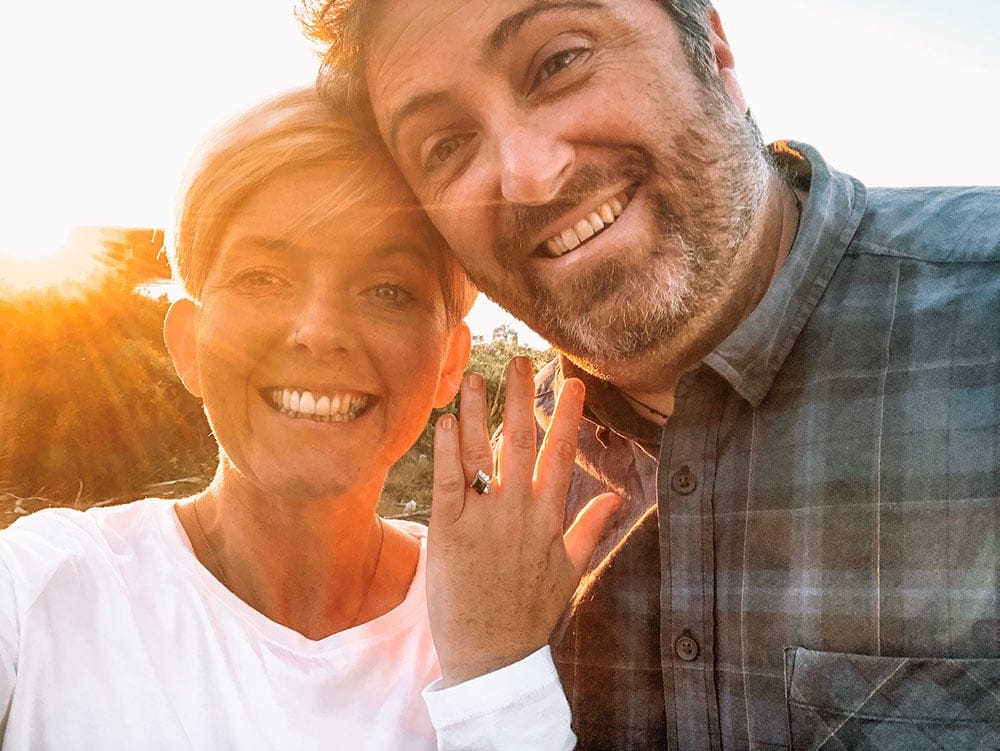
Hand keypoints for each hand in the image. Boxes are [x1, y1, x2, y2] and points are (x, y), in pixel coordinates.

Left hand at [427, 355, 620, 686]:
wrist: (493, 660)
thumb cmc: (530, 617)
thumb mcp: (570, 573)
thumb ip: (590, 530)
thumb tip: (615, 497)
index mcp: (549, 519)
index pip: (561, 455)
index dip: (567, 416)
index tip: (573, 382)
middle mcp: (518, 512)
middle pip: (520, 442)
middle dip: (522, 398)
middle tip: (522, 360)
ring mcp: (483, 520)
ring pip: (480, 453)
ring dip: (476, 411)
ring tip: (474, 375)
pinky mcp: (448, 533)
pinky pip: (448, 482)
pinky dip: (446, 450)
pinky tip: (444, 421)